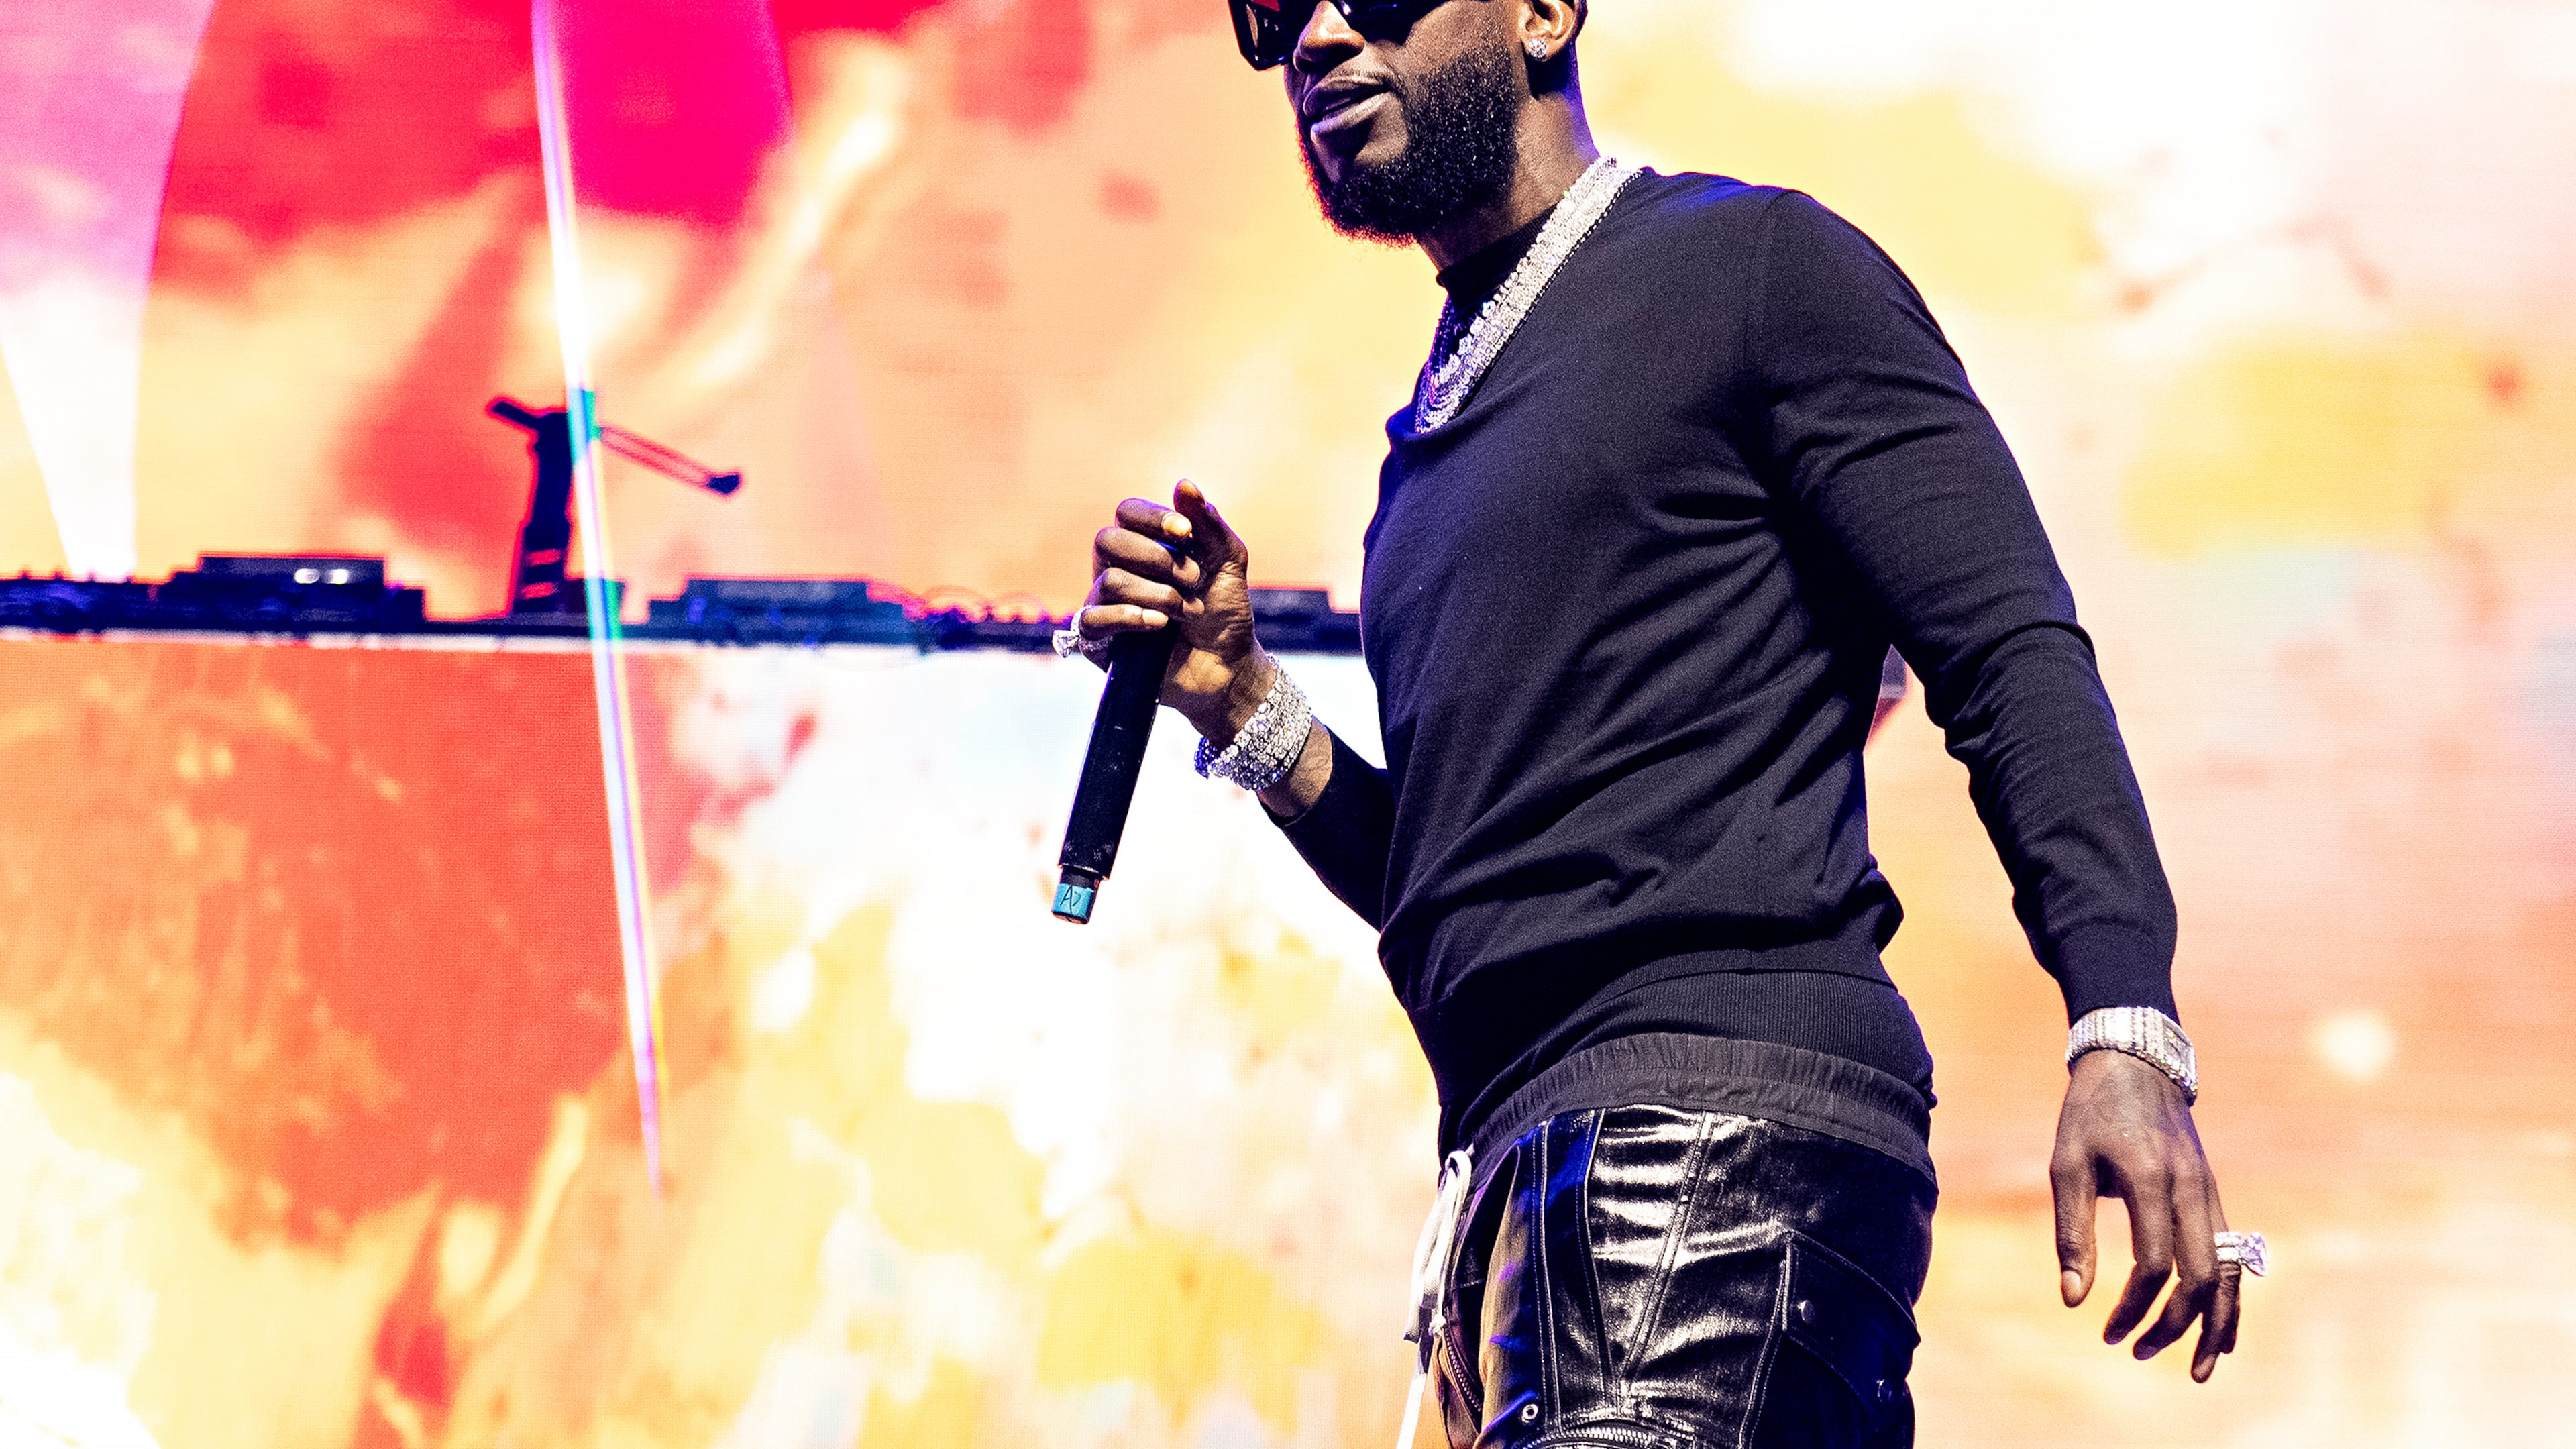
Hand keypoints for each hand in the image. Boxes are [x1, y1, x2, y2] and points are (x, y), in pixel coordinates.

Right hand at [1079, 480, 1270, 736]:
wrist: (1228, 667)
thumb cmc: (1225, 613)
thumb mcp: (1228, 563)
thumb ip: (1209, 524)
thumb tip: (1184, 484)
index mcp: (1144, 544)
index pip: (1126, 512)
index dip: (1152, 517)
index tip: (1185, 532)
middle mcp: (1118, 568)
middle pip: (1108, 540)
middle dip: (1156, 558)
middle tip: (1192, 580)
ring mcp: (1106, 603)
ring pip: (1110, 580)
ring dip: (1157, 595)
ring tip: (1184, 611)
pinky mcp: (1099, 640)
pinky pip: (1092, 618)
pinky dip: (1129, 618)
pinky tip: (1157, 626)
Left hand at [2051, 1049, 2242, 1381]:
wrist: (2135, 1061)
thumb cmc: (2090, 1112)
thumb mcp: (2066, 1163)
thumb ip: (2071, 1232)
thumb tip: (2072, 1299)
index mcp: (2151, 1178)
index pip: (2155, 1262)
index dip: (2134, 1305)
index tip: (2106, 1330)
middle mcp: (2193, 1188)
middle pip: (2202, 1276)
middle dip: (2176, 1325)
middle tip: (2138, 1352)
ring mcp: (2211, 1192)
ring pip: (2229, 1271)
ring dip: (2216, 1324)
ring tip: (2197, 1369)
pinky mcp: (2215, 1195)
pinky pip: (2233, 1255)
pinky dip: (2229, 1297)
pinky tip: (2220, 1331)